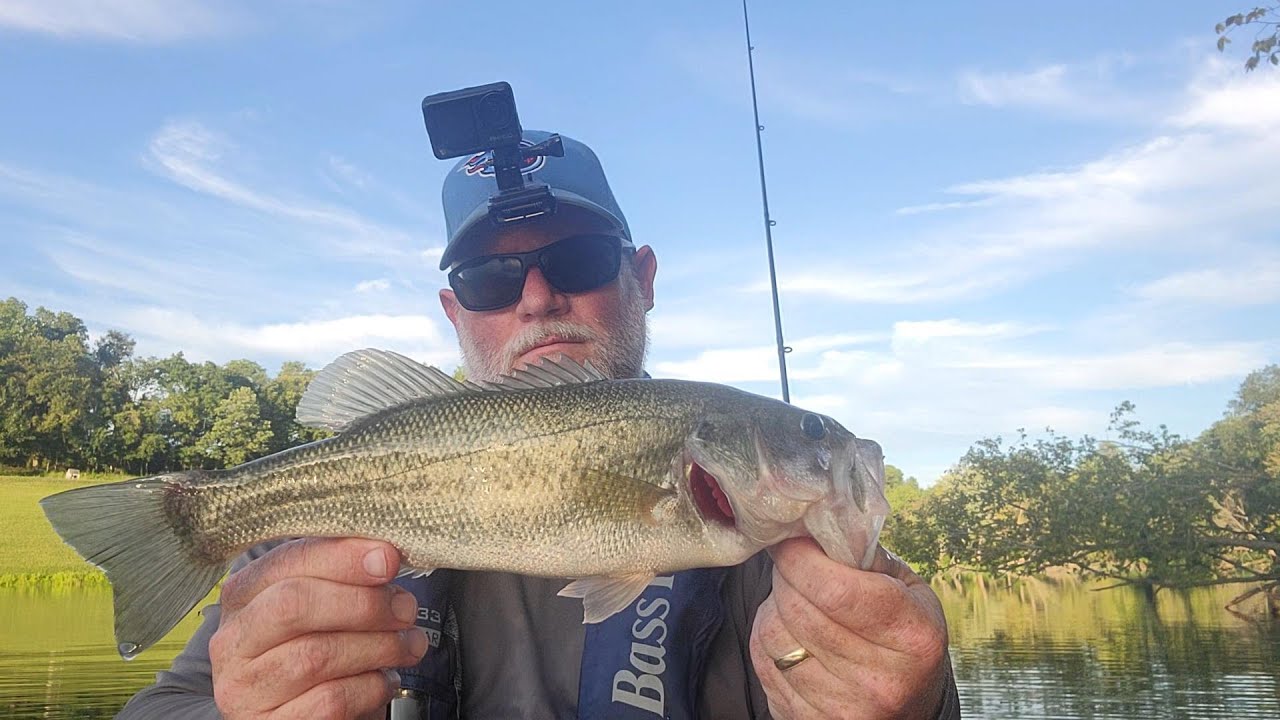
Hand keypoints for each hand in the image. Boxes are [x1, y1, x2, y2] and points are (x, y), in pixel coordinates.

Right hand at [208, 537, 428, 719]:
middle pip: (294, 605)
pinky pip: (331, 700)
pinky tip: (384, 679)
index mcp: (243, 597)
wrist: (298, 713)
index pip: (286, 563)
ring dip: (378, 646)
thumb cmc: (314, 647)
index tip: (388, 559)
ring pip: (316, 656)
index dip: (342, 558)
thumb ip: (340, 576)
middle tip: (404, 608)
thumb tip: (382, 555)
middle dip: (362, 602)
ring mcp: (246, 690)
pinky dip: (371, 686)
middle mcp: (233, 642)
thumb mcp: (318, 606)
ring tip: (408, 644)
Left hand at [749, 539, 949, 719]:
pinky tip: (790, 635)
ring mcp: (844, 708)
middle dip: (786, 576)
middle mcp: (881, 680)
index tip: (793, 543)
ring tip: (796, 602)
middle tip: (794, 567)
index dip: (801, 559)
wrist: (908, 705)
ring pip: (774, 635)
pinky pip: (763, 664)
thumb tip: (813, 526)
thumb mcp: (908, 589)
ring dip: (774, 608)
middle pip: (799, 610)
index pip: (837, 590)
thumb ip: (867, 556)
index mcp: (913, 637)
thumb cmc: (903, 634)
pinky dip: (767, 640)